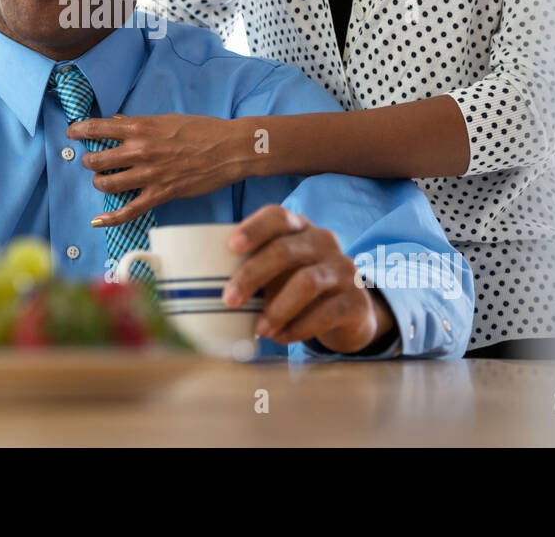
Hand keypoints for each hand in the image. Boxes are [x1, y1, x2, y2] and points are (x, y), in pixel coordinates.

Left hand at [64, 114, 252, 225]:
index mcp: (139, 128)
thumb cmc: (201, 129)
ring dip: (99, 182)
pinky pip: (128, 211)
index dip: (78, 131)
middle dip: (89, 161)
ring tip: (103, 180)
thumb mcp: (166, 119)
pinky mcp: (160, 194)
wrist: (229, 149)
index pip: (96, 128)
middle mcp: (139, 151)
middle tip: (92, 161)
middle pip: (96, 160)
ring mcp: (149, 175)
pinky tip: (97, 221)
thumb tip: (116, 122)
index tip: (72, 133)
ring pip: (106, 184)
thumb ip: (138, 123)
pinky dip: (109, 218)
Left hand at [221, 205, 395, 353]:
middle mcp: (323, 242)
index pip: (277, 216)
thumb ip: (249, 269)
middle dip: (252, 276)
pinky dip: (299, 328)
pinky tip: (282, 337)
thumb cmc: (296, 287)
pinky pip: (326, 313)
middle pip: (286, 251)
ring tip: (260, 329)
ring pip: (307, 282)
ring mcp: (344, 270)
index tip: (231, 247)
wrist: (350, 313)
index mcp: (299, 228)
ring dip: (277, 308)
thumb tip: (198, 283)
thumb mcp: (277, 271)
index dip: (254, 228)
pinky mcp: (356, 301)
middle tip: (229, 300)